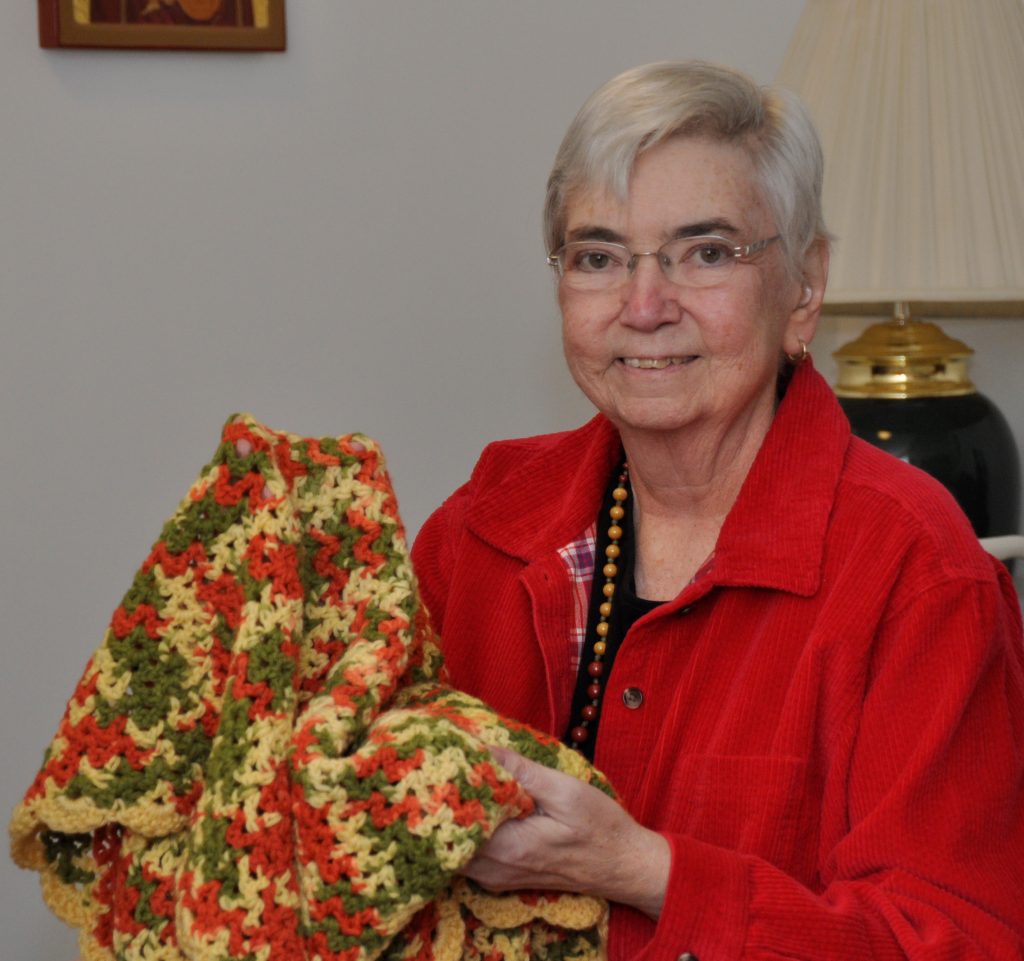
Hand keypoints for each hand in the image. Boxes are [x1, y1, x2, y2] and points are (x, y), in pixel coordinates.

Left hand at [463, 747, 669, 919]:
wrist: (624, 865)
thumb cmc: (600, 828)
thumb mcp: (566, 791)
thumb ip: (522, 773)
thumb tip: (484, 749)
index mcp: (508, 848)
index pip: (456, 819)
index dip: (445, 788)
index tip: (444, 758)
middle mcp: (494, 870)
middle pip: (446, 836)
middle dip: (443, 801)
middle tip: (444, 764)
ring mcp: (495, 877)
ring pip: (453, 846)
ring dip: (452, 814)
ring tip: (456, 778)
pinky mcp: (501, 875)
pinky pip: (467, 853)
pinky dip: (463, 828)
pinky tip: (472, 801)